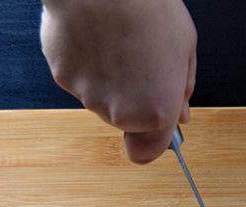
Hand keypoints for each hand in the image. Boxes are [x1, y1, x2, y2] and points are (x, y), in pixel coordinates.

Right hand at [40, 0, 196, 163]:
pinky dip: (86, 61)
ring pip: (101, 99)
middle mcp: (120, 112)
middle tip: (140, 61)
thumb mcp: (184, 49)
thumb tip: (180, 113)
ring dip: (110, 80)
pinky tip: (95, 34)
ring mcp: (87, 95)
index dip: (150, 142)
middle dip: (133, 100)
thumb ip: (182, 90)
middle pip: (124, 120)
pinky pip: (78, 77)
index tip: (153, 130)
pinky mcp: (62, 74)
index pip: (146, 153)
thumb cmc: (148, 7)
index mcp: (155, 112)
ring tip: (118, 41)